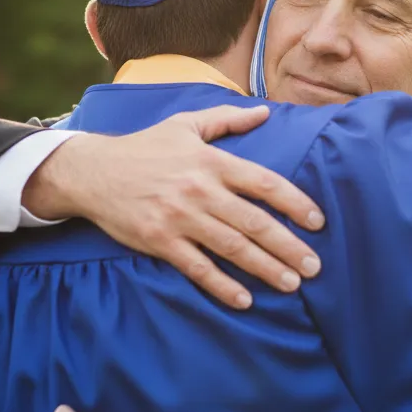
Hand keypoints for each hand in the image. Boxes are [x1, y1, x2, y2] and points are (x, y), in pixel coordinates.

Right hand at [23, 105, 324, 308]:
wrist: (94, 171)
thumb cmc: (144, 147)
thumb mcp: (185, 124)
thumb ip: (227, 119)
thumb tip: (264, 113)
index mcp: (211, 161)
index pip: (264, 183)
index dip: (294, 203)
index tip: (317, 221)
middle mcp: (200, 190)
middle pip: (254, 221)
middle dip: (288, 245)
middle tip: (314, 266)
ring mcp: (180, 217)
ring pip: (232, 247)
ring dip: (265, 268)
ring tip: (292, 284)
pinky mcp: (160, 241)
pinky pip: (197, 267)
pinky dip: (222, 285)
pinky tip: (244, 299)